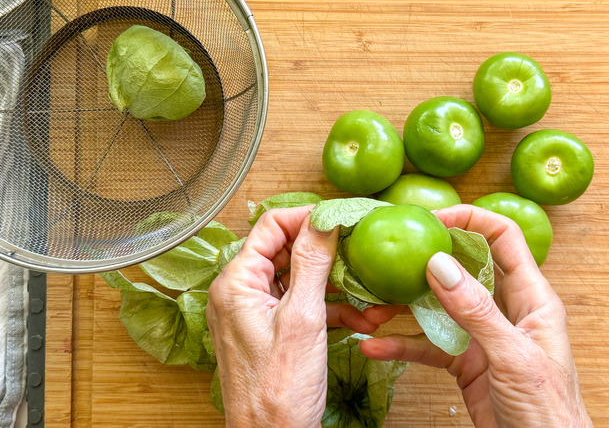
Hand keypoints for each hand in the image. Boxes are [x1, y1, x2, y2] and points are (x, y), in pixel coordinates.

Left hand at [206, 206, 392, 426]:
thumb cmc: (278, 391)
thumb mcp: (303, 319)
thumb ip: (312, 264)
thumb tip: (325, 219)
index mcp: (237, 282)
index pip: (272, 225)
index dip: (310, 218)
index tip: (345, 219)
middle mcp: (241, 292)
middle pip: (289, 251)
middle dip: (330, 256)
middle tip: (364, 255)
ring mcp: (255, 313)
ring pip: (300, 280)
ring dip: (337, 287)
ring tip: (371, 298)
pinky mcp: (271, 332)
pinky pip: (302, 306)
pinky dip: (330, 310)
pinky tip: (361, 320)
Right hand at [360, 204, 591, 426]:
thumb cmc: (549, 411)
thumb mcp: (513, 356)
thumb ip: (477, 312)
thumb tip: (440, 265)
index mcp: (531, 297)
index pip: (503, 238)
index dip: (471, 219)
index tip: (432, 218)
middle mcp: (505, 309)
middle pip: (464, 267)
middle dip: (427, 259)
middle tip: (391, 253)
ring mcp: (483, 335)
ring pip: (439, 306)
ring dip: (405, 306)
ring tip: (371, 306)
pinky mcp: (465, 361)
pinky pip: (429, 345)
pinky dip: (402, 345)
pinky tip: (376, 346)